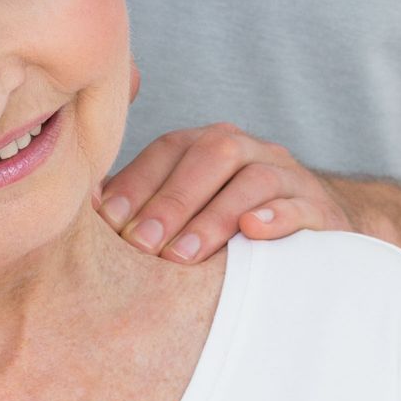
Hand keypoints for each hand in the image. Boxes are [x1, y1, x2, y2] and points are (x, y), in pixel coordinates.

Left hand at [96, 120, 358, 261]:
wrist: (314, 226)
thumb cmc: (228, 219)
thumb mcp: (188, 206)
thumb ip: (143, 203)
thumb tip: (83, 211)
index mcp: (205, 145)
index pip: (167, 151)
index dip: (137, 184)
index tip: (107, 224)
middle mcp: (246, 149)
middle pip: (208, 158)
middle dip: (171, 203)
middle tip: (141, 246)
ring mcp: (285, 174)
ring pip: (251, 180)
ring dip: (214, 217)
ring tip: (183, 256)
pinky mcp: (318, 205)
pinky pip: (299, 204)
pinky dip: (277, 216)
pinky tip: (253, 232)